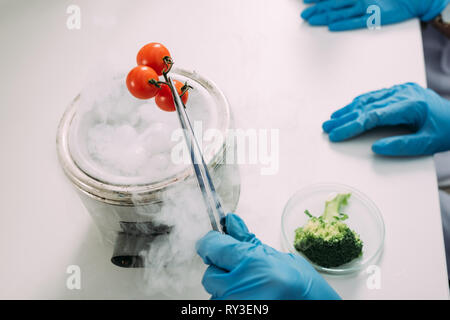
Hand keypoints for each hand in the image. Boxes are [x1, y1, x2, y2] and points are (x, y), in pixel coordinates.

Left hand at [196, 213, 340, 299]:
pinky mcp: (232, 314)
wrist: (312, 307)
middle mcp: (238, 287)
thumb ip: (247, 240)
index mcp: (250, 263)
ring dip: (227, 289)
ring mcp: (234, 304)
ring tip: (251, 288)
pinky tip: (249, 297)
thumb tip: (231, 221)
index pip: (211, 246)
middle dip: (223, 270)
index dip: (212, 243)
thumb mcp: (276, 256)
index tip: (214, 243)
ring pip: (214, 292)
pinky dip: (230, 301)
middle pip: (210, 273)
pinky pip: (220, 304)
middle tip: (244, 273)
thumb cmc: (300, 286)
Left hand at [301, 0, 448, 30]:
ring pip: (340, 12)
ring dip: (324, 16)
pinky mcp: (375, 17)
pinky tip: (332, 27)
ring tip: (311, 20)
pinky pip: (356, 21)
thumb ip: (349, 0)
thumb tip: (336, 11)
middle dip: (316, 9)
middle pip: (332, 4)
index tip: (304, 1)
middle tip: (303, 15)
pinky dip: (343, 24)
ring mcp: (366, 7)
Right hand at [322, 83, 449, 155]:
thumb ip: (402, 146)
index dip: (352, 126)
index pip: (373, 116)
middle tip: (327, 128)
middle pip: (366, 106)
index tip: (337, 134)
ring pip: (368, 99)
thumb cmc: (447, 130)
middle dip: (345, 118)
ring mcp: (401, 90)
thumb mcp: (428, 144)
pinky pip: (375, 96)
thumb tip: (376, 149)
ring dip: (349, 109)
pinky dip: (360, 103)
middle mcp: (403, 93)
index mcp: (410, 105)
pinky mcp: (400, 91)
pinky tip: (349, 109)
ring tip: (333, 119)